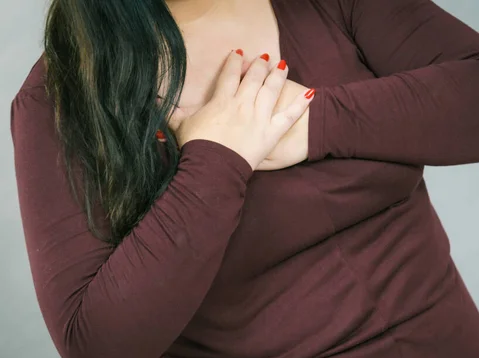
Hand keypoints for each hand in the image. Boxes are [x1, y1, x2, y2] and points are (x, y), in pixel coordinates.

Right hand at [159, 50, 314, 170]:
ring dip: (278, 75)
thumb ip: (169, 111)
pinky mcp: (272, 132)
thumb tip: (152, 100)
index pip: (230, 74)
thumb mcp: (180, 127)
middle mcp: (242, 104)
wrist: (213, 167)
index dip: (234, 62)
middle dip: (259, 65)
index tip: (238, 53)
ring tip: (283, 65)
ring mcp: (259, 117)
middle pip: (254, 78)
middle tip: (264, 57)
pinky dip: (301, 104)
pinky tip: (311, 93)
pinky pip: (290, 116)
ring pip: (271, 90)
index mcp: (222, 101)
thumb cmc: (196, 148)